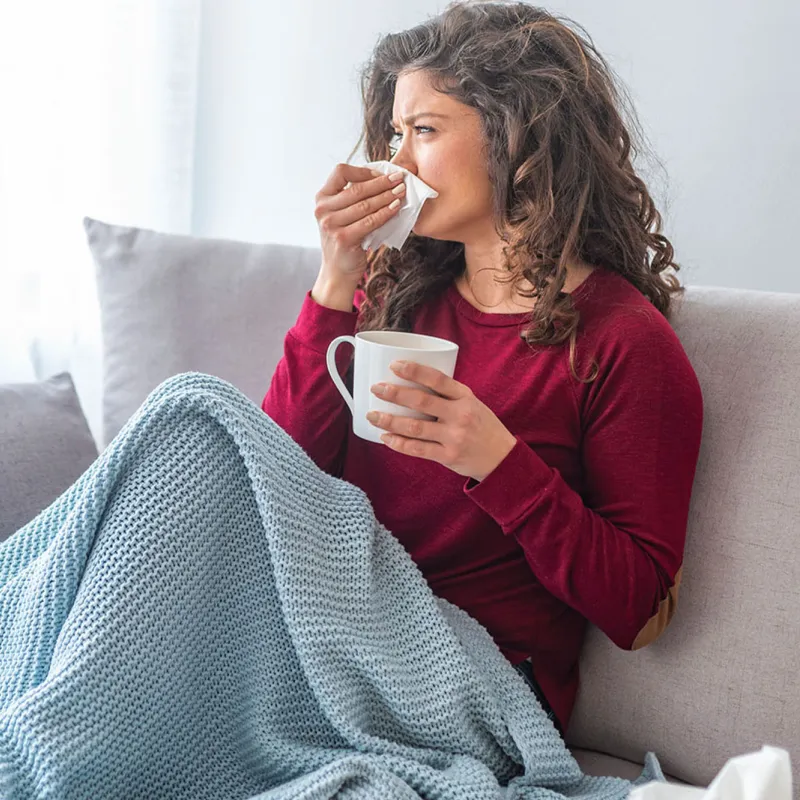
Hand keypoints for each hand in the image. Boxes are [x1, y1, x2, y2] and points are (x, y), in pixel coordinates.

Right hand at [315, 163, 405, 279]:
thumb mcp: (340, 215)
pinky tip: (396, 208)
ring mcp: (331, 225)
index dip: (363, 171)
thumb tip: (380, 178)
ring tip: (400, 192)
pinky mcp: (344, 238)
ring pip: (365, 205)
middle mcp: (323, 210)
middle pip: (357, 188)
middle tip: (399, 179)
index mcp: (321, 198)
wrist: (337, 270)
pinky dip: (385, 213)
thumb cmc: (344, 239)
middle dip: (382, 182)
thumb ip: (351, 198)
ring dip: (387, 197)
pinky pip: (370, 221)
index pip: (340, 172)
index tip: (380, 174)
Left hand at [366, 361, 517, 482]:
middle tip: (376, 388)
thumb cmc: (481, 426)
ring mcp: (454, 437)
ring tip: (372, 415)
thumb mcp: (472, 403)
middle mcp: (460, 415)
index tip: (394, 365)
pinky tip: (385, 437)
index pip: (438, 379)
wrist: (502, 457)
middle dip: (395, 394)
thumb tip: (411, 381)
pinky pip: (418, 449)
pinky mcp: (448, 456)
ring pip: (415, 427)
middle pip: (422, 402)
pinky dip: (399, 443)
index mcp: (465, 397)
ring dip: (389, 420)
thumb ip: (448, 395)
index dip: (415, 370)